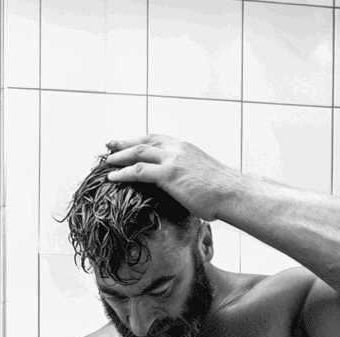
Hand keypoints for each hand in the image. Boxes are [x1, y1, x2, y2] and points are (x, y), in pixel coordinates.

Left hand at [104, 134, 238, 221]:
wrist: (233, 193)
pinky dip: (123, 173)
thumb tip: (182, 187)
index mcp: (185, 147)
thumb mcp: (201, 176)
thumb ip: (187, 175)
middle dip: (124, 143)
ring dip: (119, 157)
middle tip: (109, 145)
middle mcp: (177, 148)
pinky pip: (140, 171)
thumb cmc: (222, 191)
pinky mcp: (170, 174)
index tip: (126, 142)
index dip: (139, 140)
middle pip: (144, 141)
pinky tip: (112, 177)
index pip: (157, 138)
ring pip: (139, 153)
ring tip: (106, 162)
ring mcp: (173, 160)